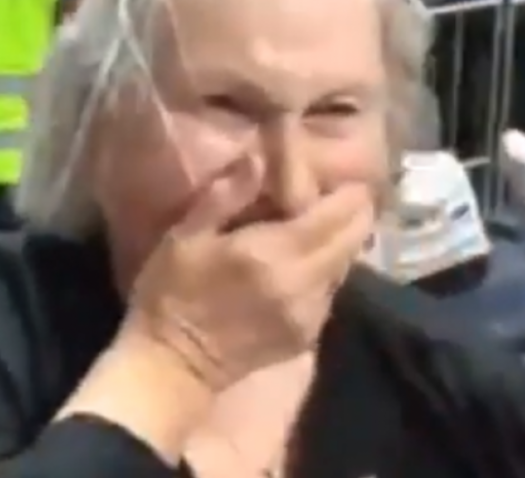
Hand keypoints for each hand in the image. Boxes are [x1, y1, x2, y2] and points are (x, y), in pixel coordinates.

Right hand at [117, 156, 373, 391]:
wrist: (172, 366)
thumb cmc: (171, 293)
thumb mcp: (185, 235)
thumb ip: (226, 194)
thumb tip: (258, 158)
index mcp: (274, 252)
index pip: (339, 212)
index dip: (346, 190)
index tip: (335, 176)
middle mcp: (303, 282)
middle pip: (354, 238)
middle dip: (352, 212)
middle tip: (334, 197)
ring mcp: (310, 314)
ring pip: (347, 265)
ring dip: (340, 242)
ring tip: (319, 227)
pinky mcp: (307, 336)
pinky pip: (331, 292)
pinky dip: (326, 271)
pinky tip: (302, 265)